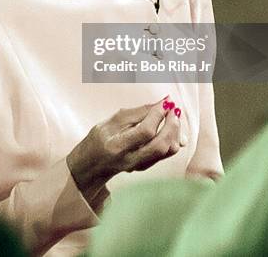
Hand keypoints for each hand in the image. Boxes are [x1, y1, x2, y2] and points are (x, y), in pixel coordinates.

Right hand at [66, 98, 184, 201]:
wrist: (91, 164)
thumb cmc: (99, 139)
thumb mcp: (112, 121)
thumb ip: (137, 112)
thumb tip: (160, 103)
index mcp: (118, 146)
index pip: (145, 131)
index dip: (158, 114)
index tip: (166, 100)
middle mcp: (131, 159)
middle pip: (161, 144)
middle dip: (172, 124)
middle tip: (173, 107)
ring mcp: (140, 166)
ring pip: (168, 151)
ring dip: (175, 131)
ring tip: (173, 115)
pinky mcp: (147, 167)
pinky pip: (167, 154)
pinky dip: (173, 137)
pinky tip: (171, 125)